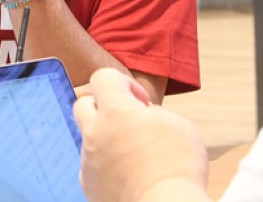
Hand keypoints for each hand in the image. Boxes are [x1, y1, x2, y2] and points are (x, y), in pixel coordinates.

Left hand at [73, 68, 208, 201]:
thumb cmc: (179, 167)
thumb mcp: (178, 125)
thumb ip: (154, 112)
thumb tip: (143, 116)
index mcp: (115, 111)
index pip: (102, 78)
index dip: (123, 83)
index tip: (141, 101)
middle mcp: (95, 132)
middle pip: (83, 104)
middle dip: (103, 107)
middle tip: (129, 122)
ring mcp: (89, 160)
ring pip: (89, 138)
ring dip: (107, 138)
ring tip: (135, 154)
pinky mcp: (89, 185)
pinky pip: (92, 166)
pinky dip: (106, 166)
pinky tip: (128, 175)